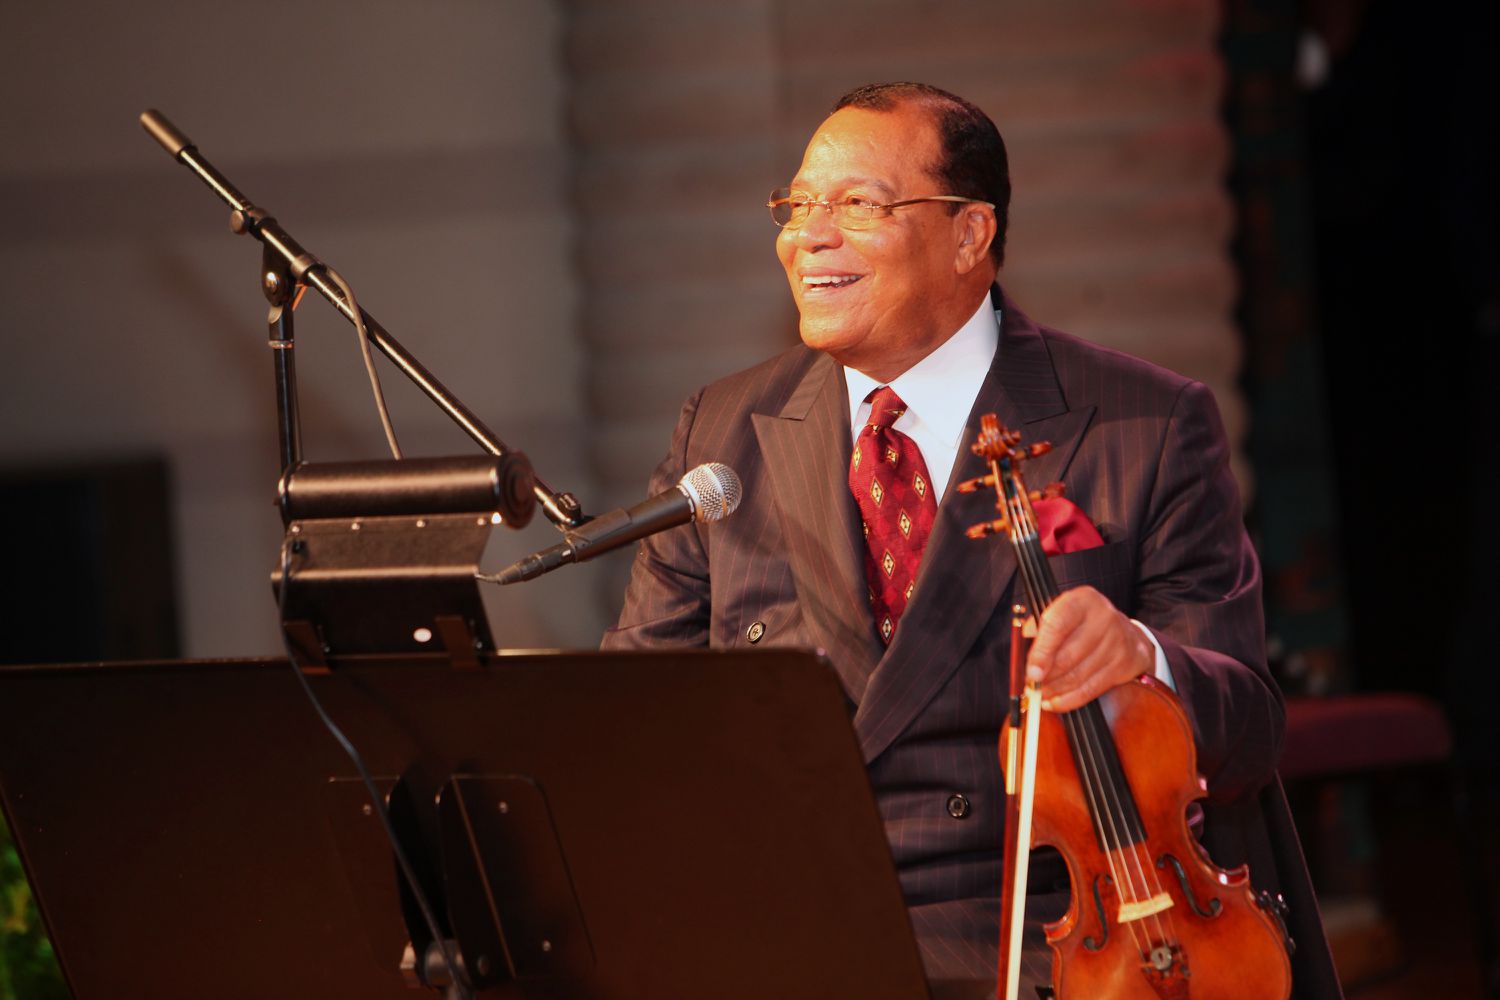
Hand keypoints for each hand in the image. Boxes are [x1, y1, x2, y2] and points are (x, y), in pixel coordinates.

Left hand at [1024, 586, 1153, 711]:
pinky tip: (1055, 702)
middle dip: (1045, 677)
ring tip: (1040, 695)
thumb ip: (1039, 629)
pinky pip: (1091, 689)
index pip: (1056, 626)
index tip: (1030, 673)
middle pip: (1067, 656)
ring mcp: (1117, 642)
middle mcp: (1103, 617)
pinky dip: (1069, 700)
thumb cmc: (1083, 624)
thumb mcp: (1061, 614)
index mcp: (1082, 600)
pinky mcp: (1123, 664)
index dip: (1041, 652)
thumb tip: (1024, 656)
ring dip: (1054, 690)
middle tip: (1031, 687)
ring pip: (1078, 676)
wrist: (1127, 634)